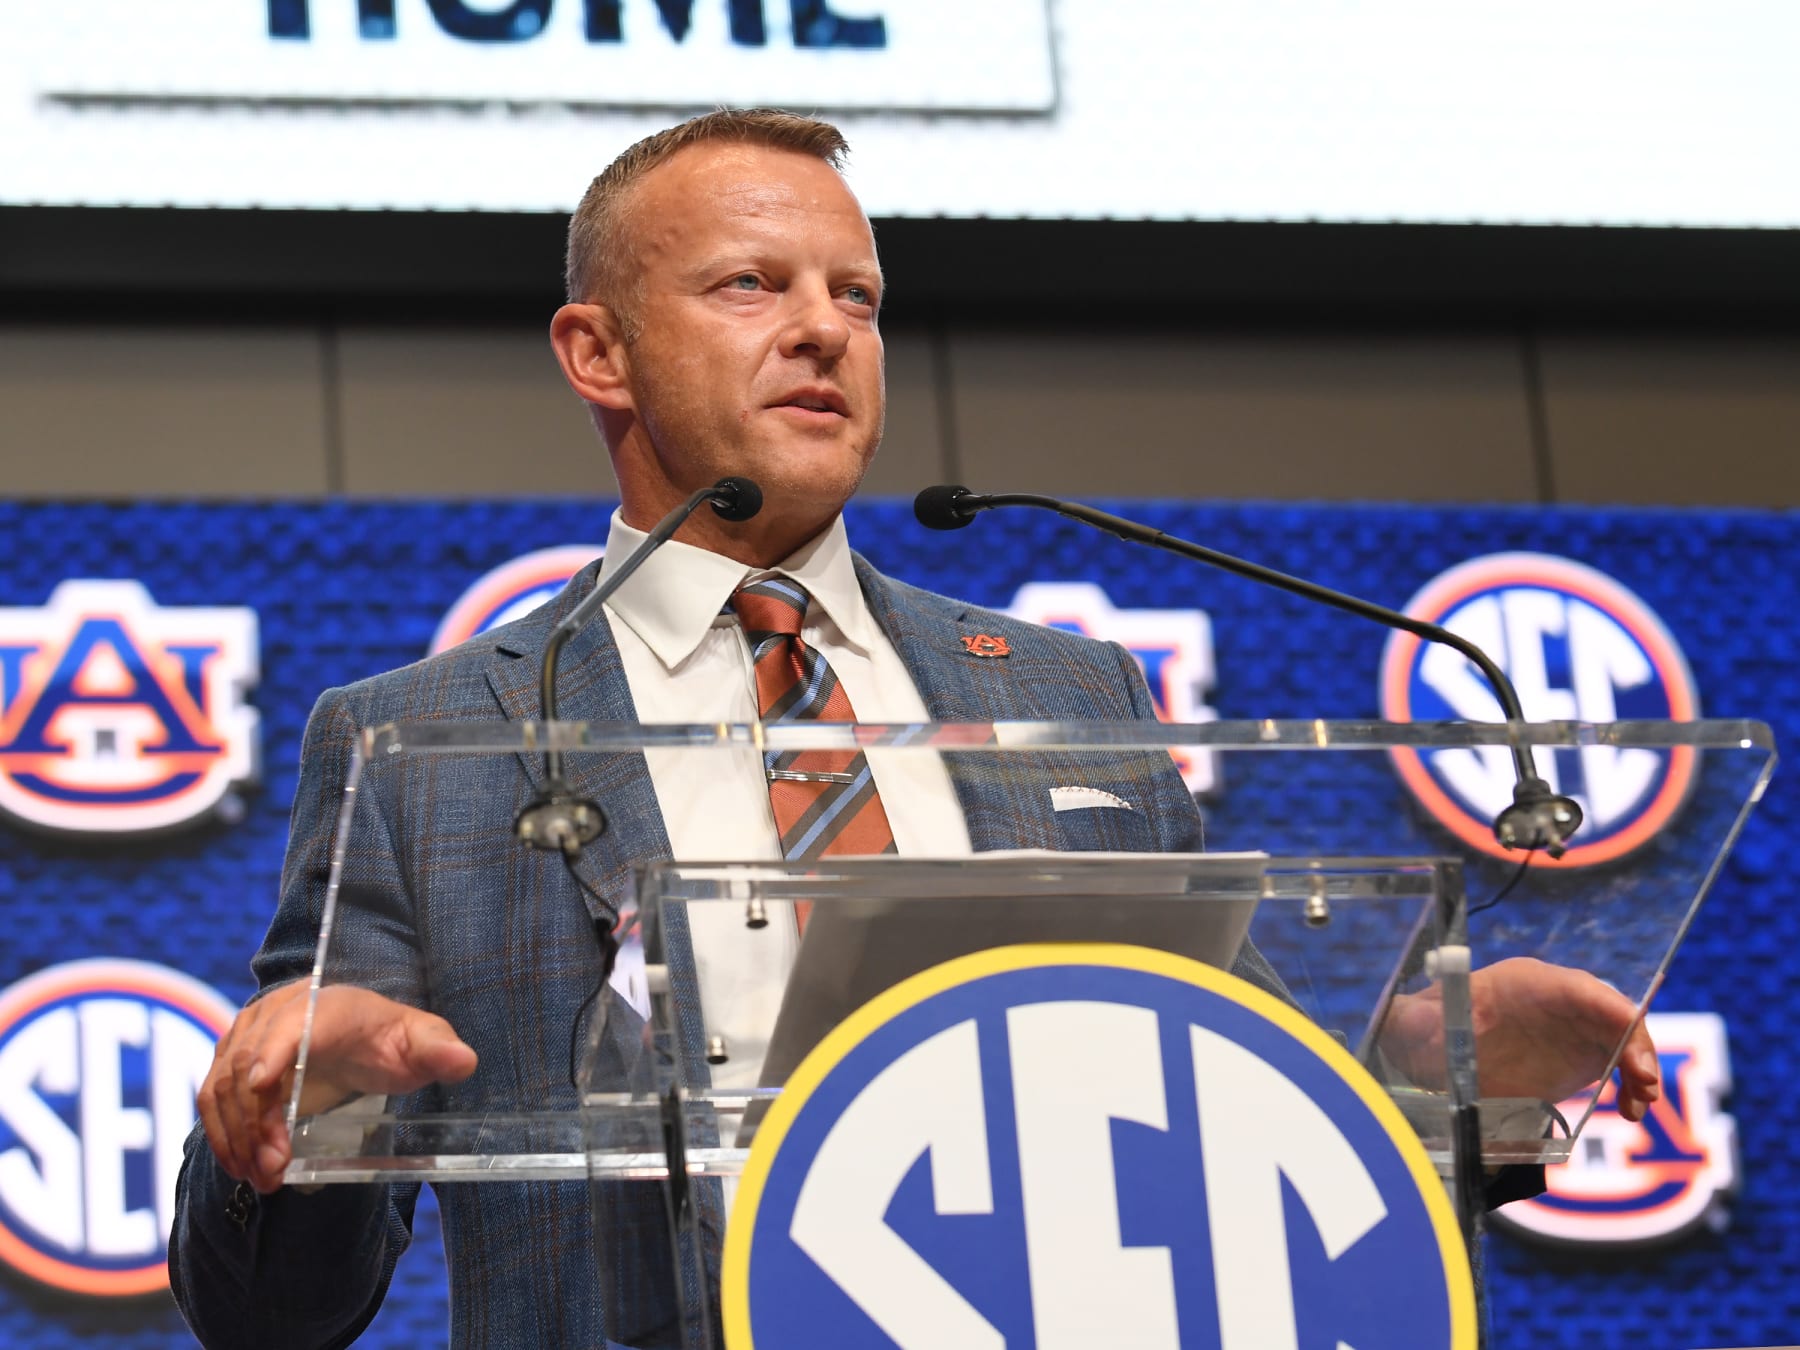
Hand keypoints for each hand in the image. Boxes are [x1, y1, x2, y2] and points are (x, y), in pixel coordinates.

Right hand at [197, 983, 477, 1193]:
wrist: (362, 1036)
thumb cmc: (391, 1039)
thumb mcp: (420, 1044)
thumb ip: (439, 1051)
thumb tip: (464, 1061)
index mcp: (326, 1006)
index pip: (292, 1023)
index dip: (275, 1050)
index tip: (264, 1086)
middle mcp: (278, 1013)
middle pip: (250, 1063)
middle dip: (256, 1120)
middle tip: (274, 1168)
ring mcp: (248, 1036)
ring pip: (224, 1085)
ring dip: (236, 1135)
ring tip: (262, 1178)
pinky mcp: (232, 1062)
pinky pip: (214, 1098)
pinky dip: (223, 1135)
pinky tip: (243, 1168)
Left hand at [1381, 957, 1659, 1121]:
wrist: (1436, 1051)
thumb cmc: (1430, 1026)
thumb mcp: (1417, 1021)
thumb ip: (1409, 1019)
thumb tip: (1397, 1018)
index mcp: (1524, 982)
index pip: (1578, 986)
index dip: (1609, 1008)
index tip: (1630, 1034)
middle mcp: (1557, 1000)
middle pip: (1611, 1011)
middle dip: (1635, 1042)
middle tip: (1644, 1081)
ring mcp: (1572, 1028)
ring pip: (1622, 1038)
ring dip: (1639, 1067)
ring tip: (1640, 1104)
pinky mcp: (1578, 1058)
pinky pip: (1617, 1065)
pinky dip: (1631, 1085)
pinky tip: (1632, 1111)